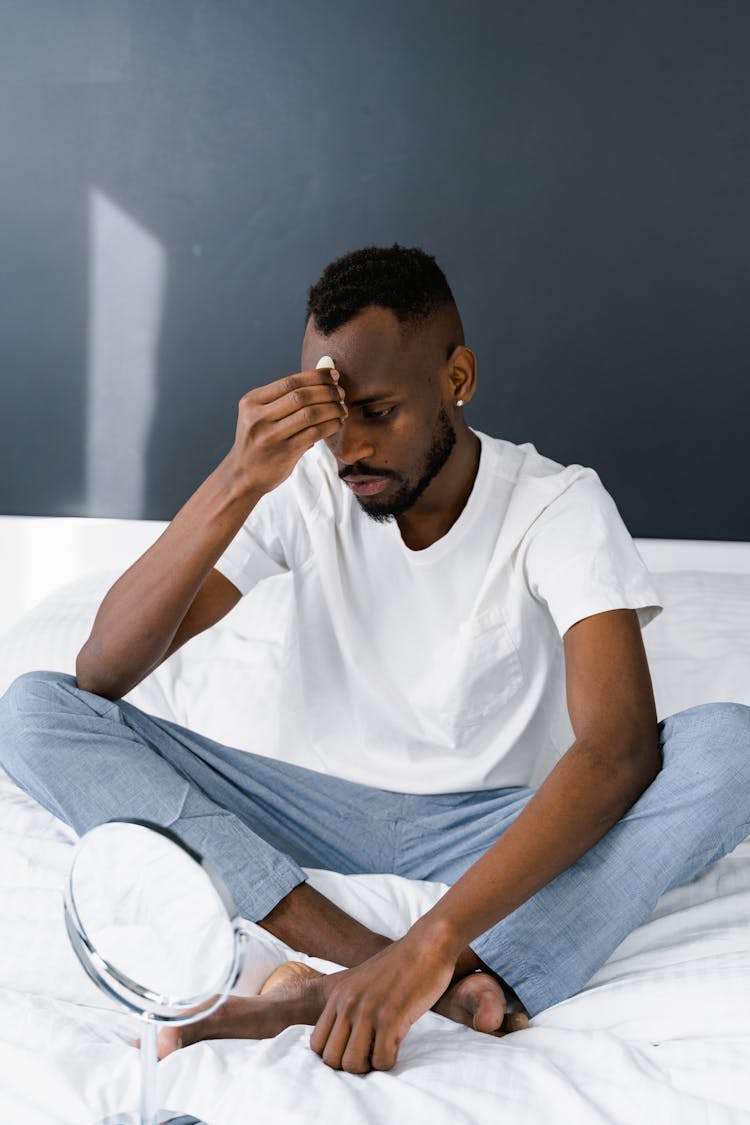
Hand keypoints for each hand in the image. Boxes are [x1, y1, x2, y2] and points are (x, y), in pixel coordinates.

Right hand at [227, 366, 346, 495]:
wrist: (243, 475)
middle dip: (327, 391)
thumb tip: (324, 378)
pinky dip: (330, 425)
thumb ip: (286, 398)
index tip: (333, 375)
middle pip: (301, 396)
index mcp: (251, 402)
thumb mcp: (261, 415)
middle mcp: (257, 417)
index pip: (290, 382)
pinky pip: (314, 433)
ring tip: (342, 409)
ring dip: (332, 408)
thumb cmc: (259, 441)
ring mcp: (269, 436)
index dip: (316, 376)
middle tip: (341, 393)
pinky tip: (337, 423)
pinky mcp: (283, 453)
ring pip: (310, 414)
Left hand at [309, 935, 455, 1073]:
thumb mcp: (362, 983)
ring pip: (352, 1064)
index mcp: (337, 995)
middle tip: (371, 1052)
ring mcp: (367, 1011)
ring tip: (384, 1049)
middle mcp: (347, 1003)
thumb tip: (343, 1039)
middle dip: (352, 1063)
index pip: (317, 1044)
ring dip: (370, 1066)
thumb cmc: (400, 968)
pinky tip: (398, 1044)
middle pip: (331, 1059)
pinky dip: (389, 1061)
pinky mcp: (391, 1017)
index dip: (337, 1053)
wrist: (427, 945)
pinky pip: (381, 1061)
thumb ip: (349, 1006)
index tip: (356, 1047)